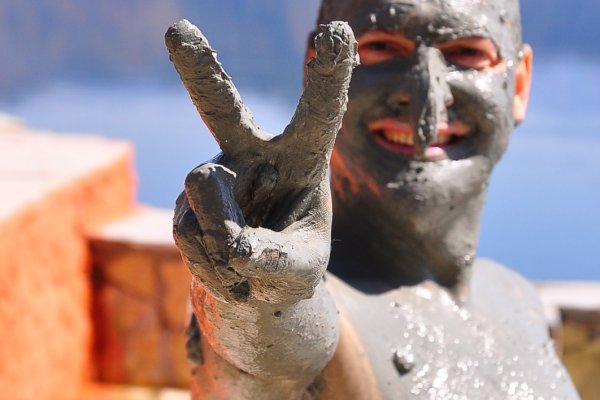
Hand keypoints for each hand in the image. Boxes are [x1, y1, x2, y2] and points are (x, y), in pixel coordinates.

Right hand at [167, 19, 356, 304]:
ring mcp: (214, 177)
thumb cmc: (294, 265)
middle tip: (178, 30)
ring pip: (205, 188)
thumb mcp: (302, 269)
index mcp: (302, 157)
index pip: (318, 112)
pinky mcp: (184, 206)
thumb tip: (232, 244)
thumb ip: (276, 259)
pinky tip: (224, 266)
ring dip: (224, 237)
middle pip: (222, 108)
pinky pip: (189, 230)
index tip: (338, 30)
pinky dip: (210, 262)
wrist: (256, 287)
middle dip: (201, 71)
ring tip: (244, 264)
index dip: (328, 75)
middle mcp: (252, 155)